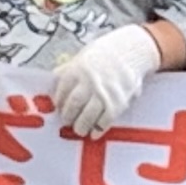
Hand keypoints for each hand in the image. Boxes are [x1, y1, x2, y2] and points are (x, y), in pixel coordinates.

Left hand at [53, 23, 164, 137]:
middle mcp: (90, 81)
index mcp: (78, 69)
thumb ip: (69, 68)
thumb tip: (54, 77)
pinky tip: (95, 134)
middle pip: (73, 104)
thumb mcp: (84, 56)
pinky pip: (105, 120)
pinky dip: (98, 129)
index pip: (62, 90)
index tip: (58, 108)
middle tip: (67, 122)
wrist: (132, 51)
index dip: (59, 101)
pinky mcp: (118, 102)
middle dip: (68, 116)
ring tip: (79, 130)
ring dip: (81, 126)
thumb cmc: (106, 53)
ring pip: (87, 115)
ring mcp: (104, 92)